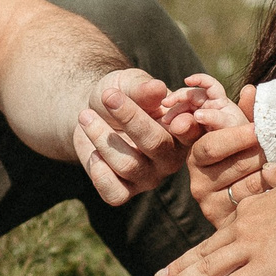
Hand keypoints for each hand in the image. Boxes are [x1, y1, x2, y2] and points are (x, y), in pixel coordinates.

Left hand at [72, 68, 190, 203]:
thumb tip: (157, 87)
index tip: (168, 111)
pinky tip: (93, 153)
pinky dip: (98, 171)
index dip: (184, 124)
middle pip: (156, 145)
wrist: (94, 111)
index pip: (189, 130)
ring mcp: (149, 178)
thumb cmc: (122, 94)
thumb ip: (143, 88)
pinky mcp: (125, 191)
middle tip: (108, 96)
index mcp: (183, 131)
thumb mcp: (130, 84)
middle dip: (129, 118)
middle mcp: (171, 158)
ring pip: (128, 165)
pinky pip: (114, 192)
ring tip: (86, 115)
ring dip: (102, 137)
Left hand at [153, 165, 275, 275]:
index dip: (196, 250)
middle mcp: (244, 226)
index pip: (218, 235)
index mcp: (250, 208)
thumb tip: (268, 170)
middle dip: (177, 269)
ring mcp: (252, 245)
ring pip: (207, 269)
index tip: (180, 262)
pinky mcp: (265, 264)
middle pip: (204, 253)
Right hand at [184, 84, 264, 225]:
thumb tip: (249, 91)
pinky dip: (272, 190)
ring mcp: (211, 206)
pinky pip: (257, 202)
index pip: (210, 146)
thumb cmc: (249, 159)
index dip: (234, 136)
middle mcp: (198, 183)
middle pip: (235, 164)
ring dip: (270, 171)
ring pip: (250, 183)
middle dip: (260, 153)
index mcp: (197, 156)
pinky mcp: (227, 223)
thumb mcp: (243, 134)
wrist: (254, 203)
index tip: (257, 129)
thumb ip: (244, 114)